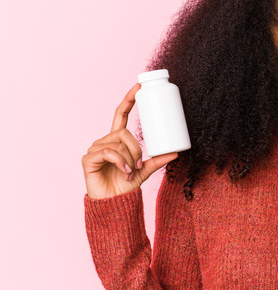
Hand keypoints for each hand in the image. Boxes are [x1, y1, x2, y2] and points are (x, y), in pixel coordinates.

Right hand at [81, 83, 178, 198]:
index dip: (129, 100)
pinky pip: (109, 152)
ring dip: (129, 159)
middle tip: (139, 164)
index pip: (121, 114)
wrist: (114, 203)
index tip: (138, 86)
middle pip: (123, 132)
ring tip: (130, 172)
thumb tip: (177, 152)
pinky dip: (121, 162)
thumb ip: (158, 161)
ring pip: (119, 144)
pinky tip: (124, 172)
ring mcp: (95, 149)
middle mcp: (104, 141)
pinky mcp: (88, 159)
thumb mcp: (145, 171)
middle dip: (136, 148)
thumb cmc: (125, 186)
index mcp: (117, 140)